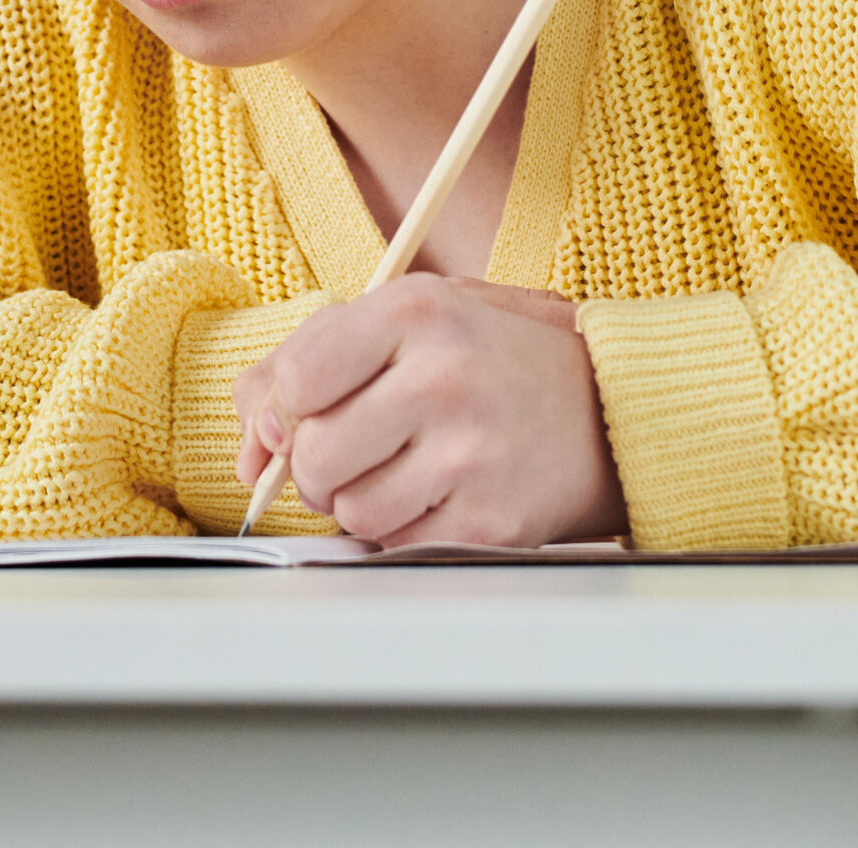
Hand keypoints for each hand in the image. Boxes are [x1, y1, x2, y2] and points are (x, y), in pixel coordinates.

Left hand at [234, 275, 626, 547]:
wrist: (607, 408)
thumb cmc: (488, 356)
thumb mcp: (404, 319)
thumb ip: (309, 357)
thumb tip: (250, 440)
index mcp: (414, 312)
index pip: (297, 377)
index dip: (284, 408)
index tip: (304, 411)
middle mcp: (441, 379)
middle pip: (313, 454)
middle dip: (314, 464)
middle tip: (349, 448)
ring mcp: (469, 454)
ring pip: (349, 509)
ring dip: (356, 501)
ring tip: (397, 468)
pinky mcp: (491, 522)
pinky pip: (396, 545)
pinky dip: (399, 530)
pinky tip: (432, 495)